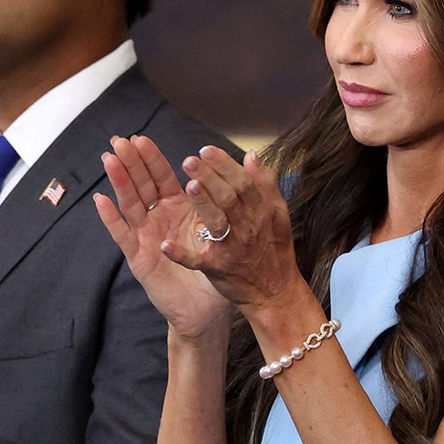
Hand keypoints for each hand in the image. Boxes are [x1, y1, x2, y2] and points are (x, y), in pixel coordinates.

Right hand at [95, 135, 233, 342]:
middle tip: (119, 140)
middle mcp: (158, 219)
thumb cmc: (213, 269)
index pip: (161, 178)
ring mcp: (145, 237)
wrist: (206, 310)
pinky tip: (101, 201)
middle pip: (141, 185)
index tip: (140, 138)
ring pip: (130, 204)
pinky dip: (111, 218)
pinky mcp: (139, 258)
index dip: (151, 158)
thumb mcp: (218, 229)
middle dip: (131, 162)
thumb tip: (237, 169)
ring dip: (119, 182)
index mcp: (178, 209)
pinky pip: (123, 236)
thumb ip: (220, 201)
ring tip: (109, 159)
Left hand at [165, 144, 304, 314]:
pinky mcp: (217, 269)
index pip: (243, 182)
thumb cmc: (274, 250)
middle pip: (228, 197)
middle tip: (189, 160)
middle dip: (209, 177)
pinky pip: (198, 261)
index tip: (206, 150)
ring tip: (188, 186)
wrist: (275, 294)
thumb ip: (265, 184)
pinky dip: (181, 254)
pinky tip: (165, 245)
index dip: (224, 165)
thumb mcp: (278, 214)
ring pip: (216, 222)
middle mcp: (247, 227)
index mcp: (261, 211)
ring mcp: (232, 248)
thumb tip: (251, 155)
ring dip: (203, 204)